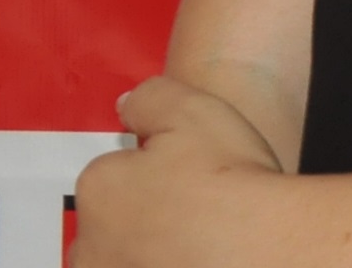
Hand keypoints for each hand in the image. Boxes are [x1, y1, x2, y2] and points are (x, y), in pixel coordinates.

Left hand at [71, 76, 287, 267]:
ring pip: (123, 264)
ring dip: (145, 258)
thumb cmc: (226, 181)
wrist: (261, 255)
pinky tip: (200, 264)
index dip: (148, 175)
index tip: (185, 180)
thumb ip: (150, 99)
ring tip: (195, 252)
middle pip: (105, 234)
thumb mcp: (192, 111)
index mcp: (99, 191)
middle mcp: (90, 251)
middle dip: (134, 229)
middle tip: (187, 222)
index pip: (109, 177)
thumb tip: (125, 108)